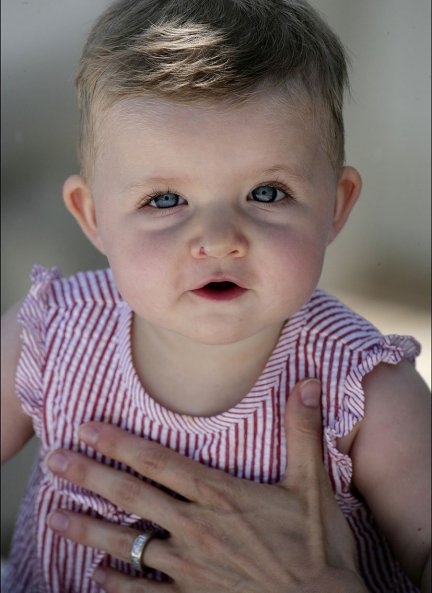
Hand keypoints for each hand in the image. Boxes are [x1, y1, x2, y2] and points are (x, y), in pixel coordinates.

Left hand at [46, 380, 366, 592]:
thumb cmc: (316, 549)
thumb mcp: (313, 484)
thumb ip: (303, 431)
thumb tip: (310, 382)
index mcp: (219, 495)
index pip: (158, 461)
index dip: (119, 442)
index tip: (87, 428)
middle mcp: (195, 528)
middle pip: (131, 496)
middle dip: (88, 476)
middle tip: (53, 462)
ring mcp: (189, 568)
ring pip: (127, 544)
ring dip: (87, 530)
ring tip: (54, 518)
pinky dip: (116, 584)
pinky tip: (96, 576)